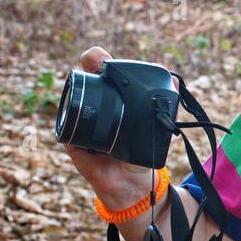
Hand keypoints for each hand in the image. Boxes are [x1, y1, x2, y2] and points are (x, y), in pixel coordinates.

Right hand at [61, 46, 177, 210]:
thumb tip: (174, 80)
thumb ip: (165, 105)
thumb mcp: (156, 126)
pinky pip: (66, 124)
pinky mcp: (71, 138)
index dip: (98, 58)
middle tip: (95, 64)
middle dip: (86, 63)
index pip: (100, 67)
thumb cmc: (141, 150)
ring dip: (75, 84)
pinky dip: (69, 117)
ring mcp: (80, 118)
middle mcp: (94, 103)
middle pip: (82, 74)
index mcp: (111, 95)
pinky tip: (77, 113)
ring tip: (86, 81)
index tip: (103, 59)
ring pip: (71, 93)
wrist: (131, 182)